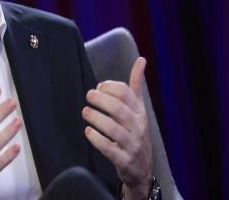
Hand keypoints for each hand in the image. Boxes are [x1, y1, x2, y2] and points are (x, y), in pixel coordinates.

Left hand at [82, 57, 152, 198]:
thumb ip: (135, 84)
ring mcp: (132, 144)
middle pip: (119, 109)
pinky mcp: (124, 160)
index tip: (99, 87)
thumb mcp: (138, 108)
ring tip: (85, 112)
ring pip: (114, 129)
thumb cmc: (135, 131)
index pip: (126, 93)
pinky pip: (110, 149)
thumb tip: (141, 59)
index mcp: (139, 111)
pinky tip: (88, 132)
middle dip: (101, 100)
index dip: (110, 87)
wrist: (142, 168)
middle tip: (89, 96)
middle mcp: (138, 127)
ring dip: (97, 118)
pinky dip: (97, 140)